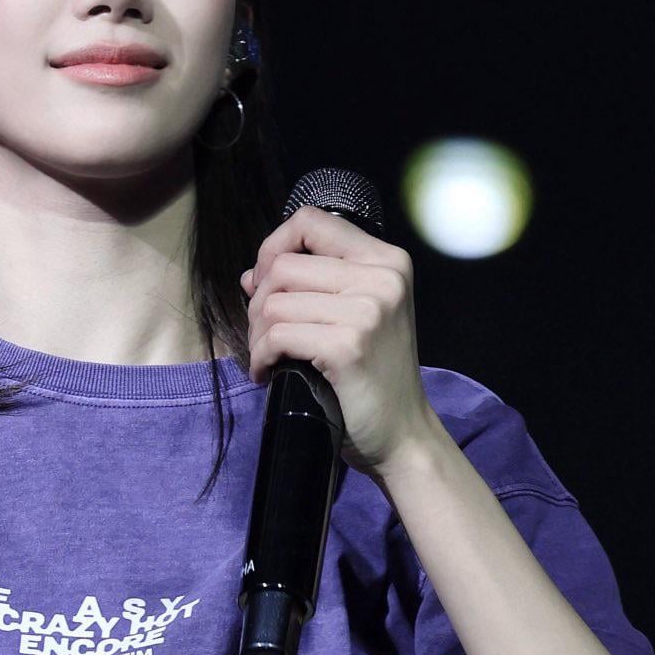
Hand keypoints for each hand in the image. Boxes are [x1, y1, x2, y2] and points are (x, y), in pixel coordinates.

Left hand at [240, 206, 434, 484]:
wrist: (403, 433)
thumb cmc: (374, 376)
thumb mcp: (357, 316)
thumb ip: (312, 286)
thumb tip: (251, 275)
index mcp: (386, 260)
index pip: (310, 221)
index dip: (273, 247)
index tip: (265, 284)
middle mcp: (382, 277)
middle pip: (283, 266)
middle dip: (259, 304)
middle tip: (265, 337)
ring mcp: (367, 311)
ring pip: (274, 303)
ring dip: (258, 336)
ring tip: (269, 358)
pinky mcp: (348, 346)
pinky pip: (278, 336)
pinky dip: (262, 357)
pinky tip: (268, 373)